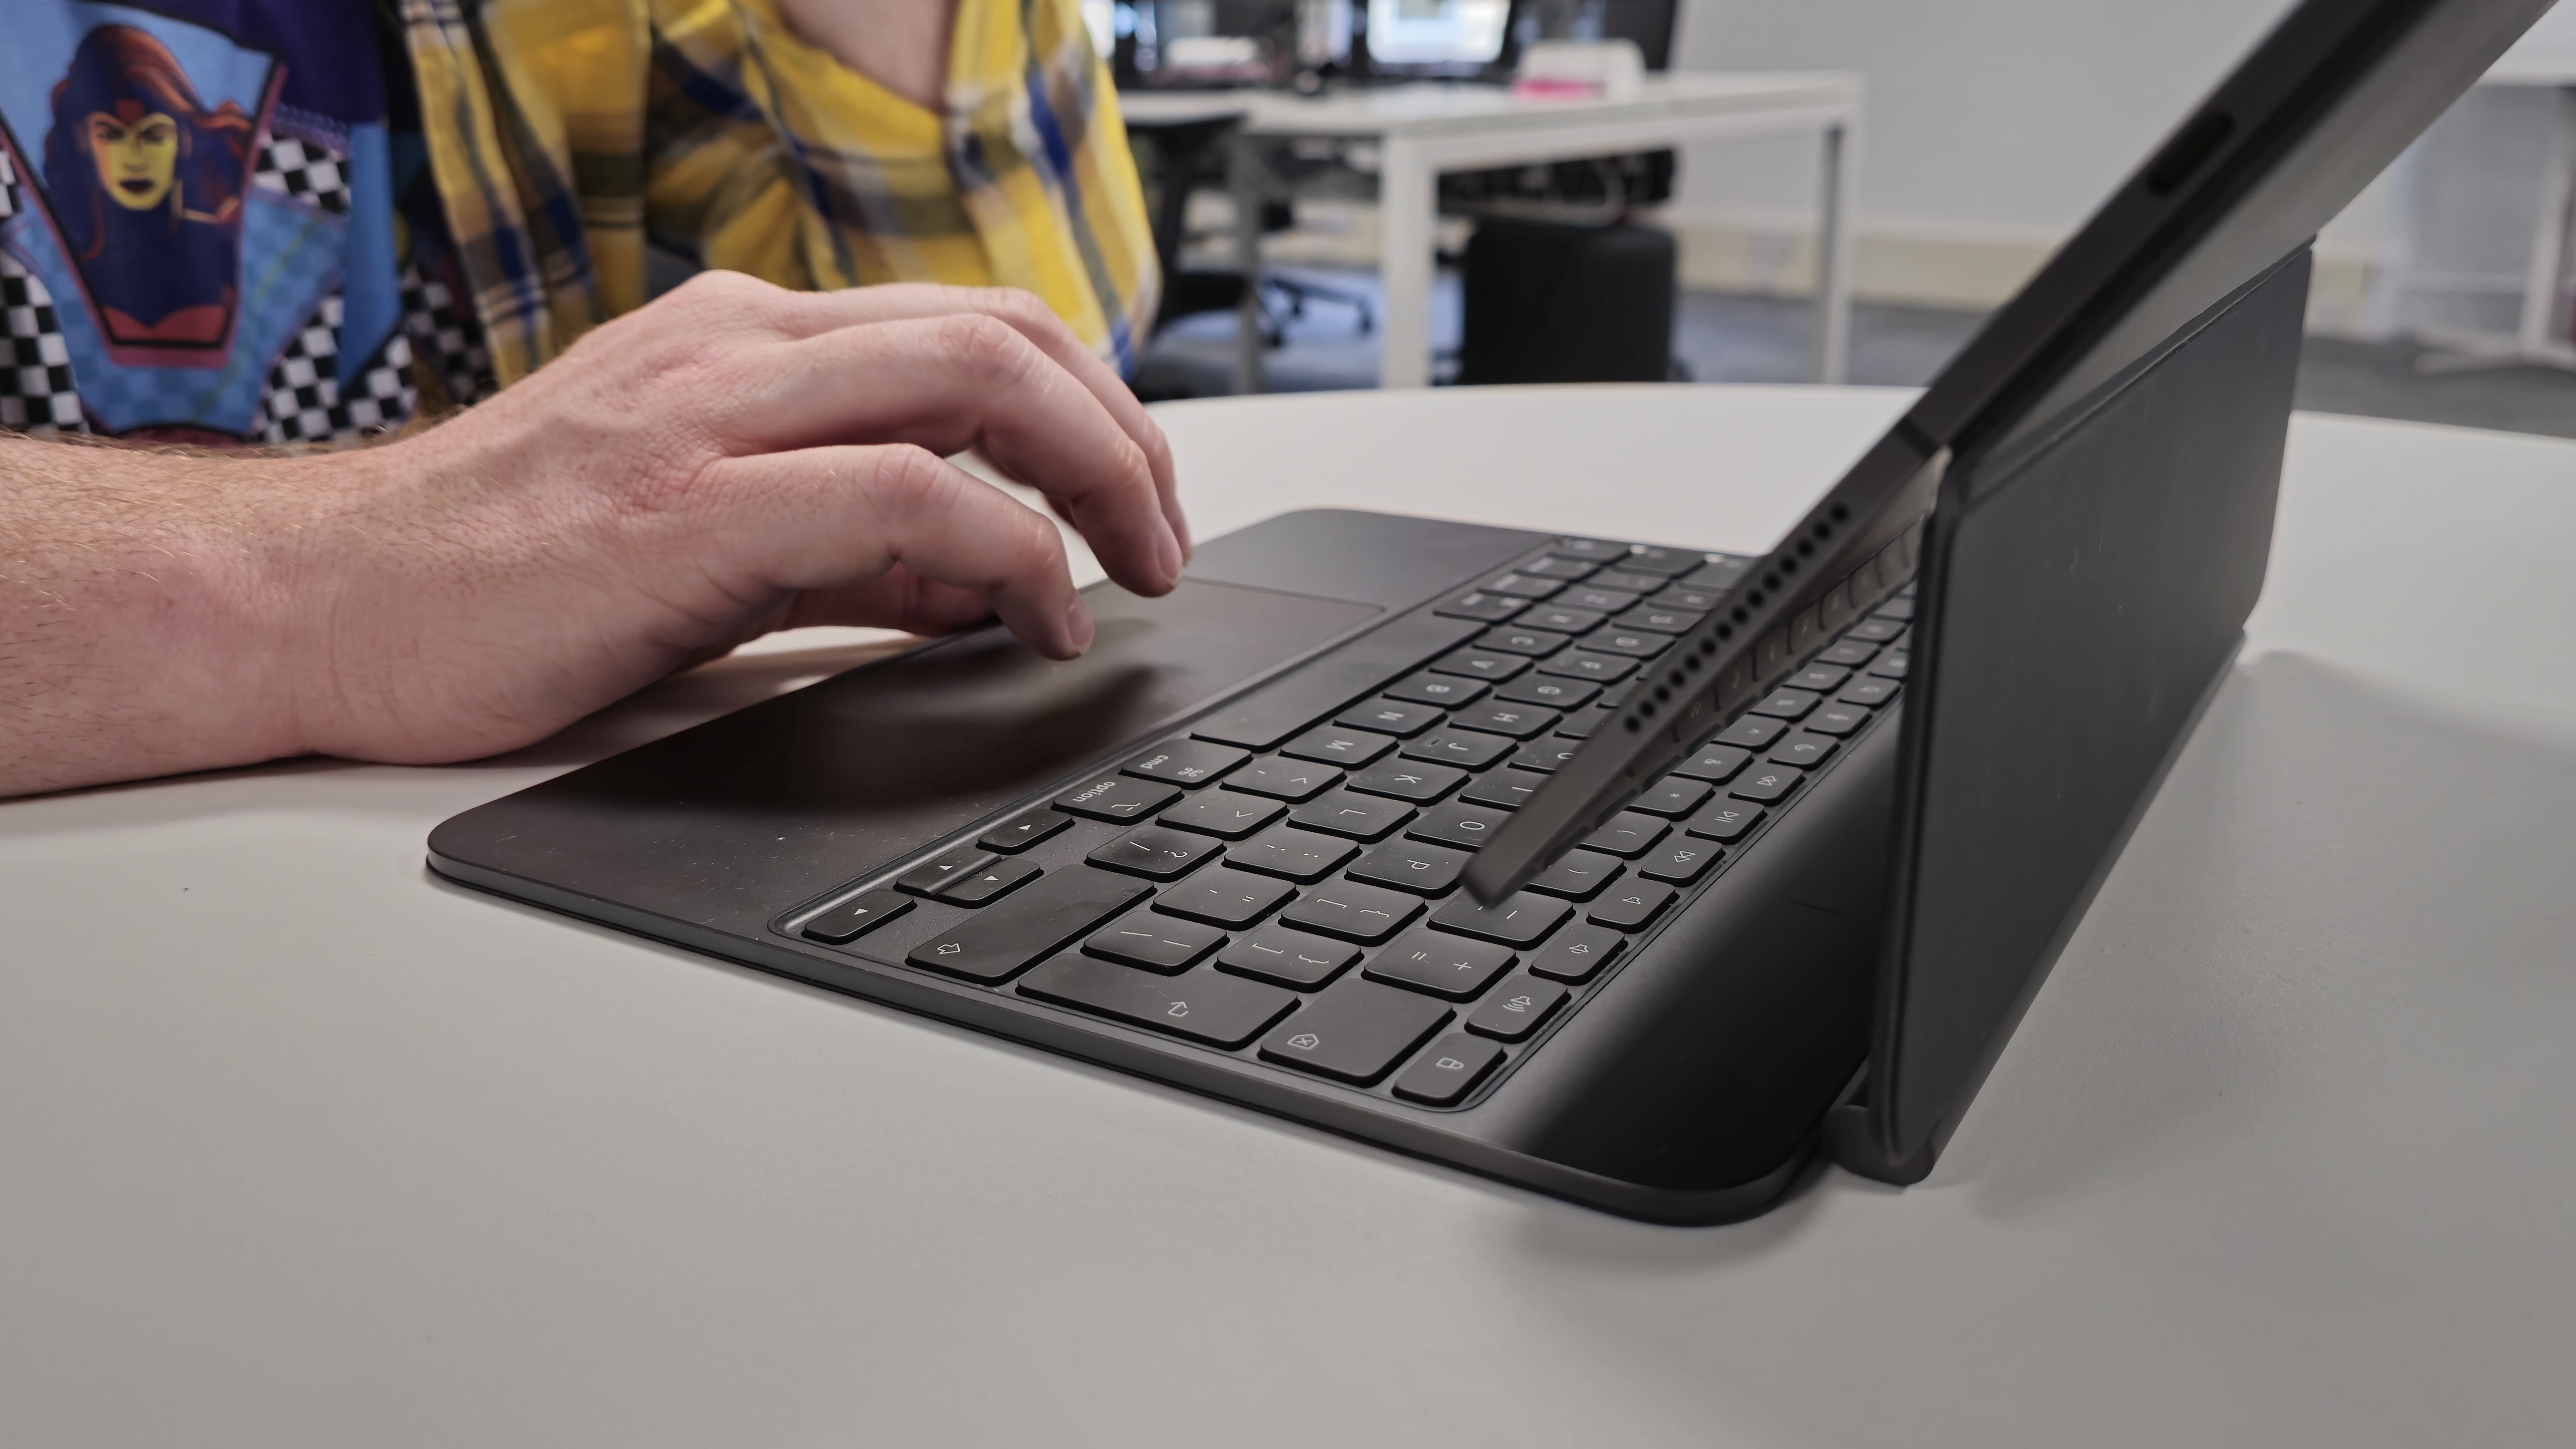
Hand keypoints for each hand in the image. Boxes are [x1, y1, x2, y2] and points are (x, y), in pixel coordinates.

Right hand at [0, 274, 1186, 793]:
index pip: (970, 328)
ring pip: (977, 383)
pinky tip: (1042, 619)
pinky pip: (910, 497)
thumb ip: (851, 555)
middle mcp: (736, 348)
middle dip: (1120, 432)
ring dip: (1096, 475)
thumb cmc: (497, 574)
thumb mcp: (709, 539)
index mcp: (739, 341)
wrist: (317, 601)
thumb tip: (981, 587)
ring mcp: (711, 413)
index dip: (1085, 404)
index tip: (1133, 496)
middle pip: (1003, 334)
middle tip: (1165, 536)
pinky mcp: (689, 506)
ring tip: (1139, 568)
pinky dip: (1010, 555)